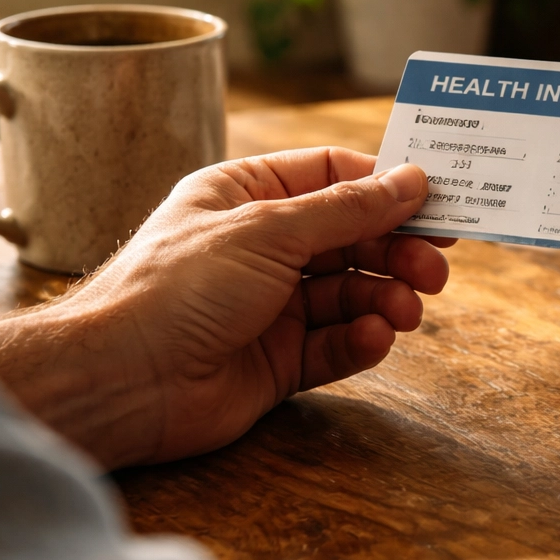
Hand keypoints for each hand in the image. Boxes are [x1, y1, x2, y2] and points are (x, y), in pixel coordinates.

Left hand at [0, 149, 452, 469]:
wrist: (120, 381)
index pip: (333, 177)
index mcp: (246, 196)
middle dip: (396, 252)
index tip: (439, 203)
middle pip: (351, 239)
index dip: (387, 189)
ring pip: (351, 293)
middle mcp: (261, 248)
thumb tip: (412, 179)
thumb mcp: (269, 231)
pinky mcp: (277, 362)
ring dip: (385, 298)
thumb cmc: (177, 288)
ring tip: (406, 312)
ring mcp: (270, 306)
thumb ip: (347, 209)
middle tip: (436, 269)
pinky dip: (362, 340)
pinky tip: (376, 338)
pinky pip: (336, 344)